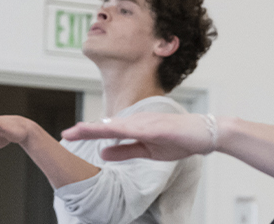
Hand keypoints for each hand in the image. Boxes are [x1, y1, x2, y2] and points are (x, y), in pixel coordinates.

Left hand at [61, 112, 214, 161]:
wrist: (206, 134)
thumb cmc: (179, 140)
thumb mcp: (148, 151)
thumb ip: (125, 151)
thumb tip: (102, 153)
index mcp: (134, 127)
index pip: (106, 130)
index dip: (88, 132)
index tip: (70, 134)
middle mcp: (138, 121)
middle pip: (107, 125)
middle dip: (86, 129)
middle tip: (66, 133)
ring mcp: (148, 122)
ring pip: (118, 125)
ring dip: (99, 127)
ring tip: (80, 131)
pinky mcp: (159, 127)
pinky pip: (138, 130)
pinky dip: (123, 130)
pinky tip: (111, 131)